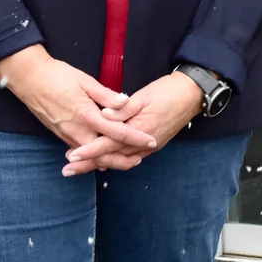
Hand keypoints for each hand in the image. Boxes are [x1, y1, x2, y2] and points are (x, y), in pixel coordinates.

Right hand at [0, 44, 156, 158]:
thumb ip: (106, 95)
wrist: (28, 78)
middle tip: (140, 159)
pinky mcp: (60, 134)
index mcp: (86, 115)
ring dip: (109, 160)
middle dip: (123, 160)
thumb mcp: (85, 81)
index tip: (151, 141)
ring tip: (126, 160)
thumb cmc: (56, 75)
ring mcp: (66, 134)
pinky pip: (80, 151)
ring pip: (91, 156)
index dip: (136, 138)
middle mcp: (76, 130)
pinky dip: (93, 156)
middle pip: (104, 154)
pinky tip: (102, 156)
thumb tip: (126, 101)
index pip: (117, 132)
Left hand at [62, 71, 203, 175]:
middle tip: (67, 170)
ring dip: (100, 164)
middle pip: (111, 158)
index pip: (109, 144)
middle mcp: (144, 143)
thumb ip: (123, 108)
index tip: (71, 156)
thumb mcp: (144, 96)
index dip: (89, 151)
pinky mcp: (152, 144)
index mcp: (139, 129)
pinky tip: (103, 160)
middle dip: (89, 165)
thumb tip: (103, 115)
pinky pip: (129, 157)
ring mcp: (149, 146)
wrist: (193, 94)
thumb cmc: (168, 91)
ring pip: (120, 160)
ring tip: (80, 166)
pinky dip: (114, 160)